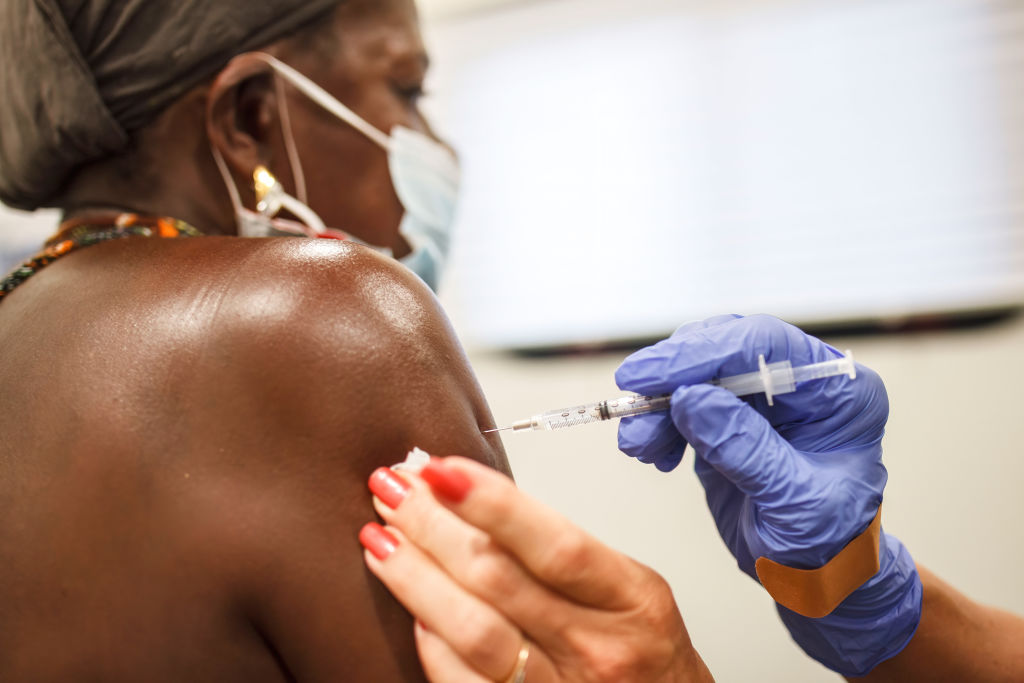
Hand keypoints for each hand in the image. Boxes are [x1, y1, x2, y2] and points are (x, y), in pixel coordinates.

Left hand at [359, 457, 713, 681]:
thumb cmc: (646, 654)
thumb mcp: (631, 591)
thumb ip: (563, 554)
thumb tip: (473, 503)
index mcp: (632, 600)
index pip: (554, 543)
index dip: (491, 503)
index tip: (440, 468)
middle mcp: (597, 648)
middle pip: (499, 579)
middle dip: (434, 525)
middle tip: (394, 488)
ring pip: (473, 631)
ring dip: (416, 578)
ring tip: (381, 538)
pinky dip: (432, 645)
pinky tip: (411, 609)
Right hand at [614, 314, 920, 675]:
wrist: (818, 581)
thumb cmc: (828, 546)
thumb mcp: (792, 502)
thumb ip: (744, 448)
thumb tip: (690, 399)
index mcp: (838, 392)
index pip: (766, 348)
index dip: (705, 353)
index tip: (655, 375)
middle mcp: (801, 386)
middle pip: (725, 351)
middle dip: (673, 374)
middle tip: (632, 396)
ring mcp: (763, 401)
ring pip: (697, 375)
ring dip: (657, 404)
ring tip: (637, 443)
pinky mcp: (730, 419)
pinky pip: (683, 404)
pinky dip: (658, 423)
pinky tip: (653, 453)